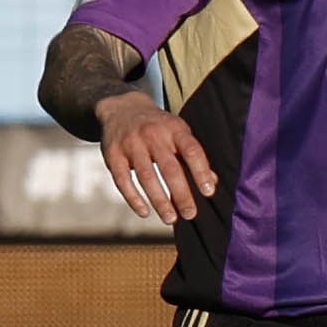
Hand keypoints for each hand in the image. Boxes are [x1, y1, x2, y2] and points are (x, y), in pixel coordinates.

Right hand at [98, 93, 216, 225]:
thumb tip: (213, 182)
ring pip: (147, 177)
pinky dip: (134, 198)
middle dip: (181, 194)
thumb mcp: (178, 133)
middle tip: (190, 214)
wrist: (121, 108)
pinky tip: (144, 212)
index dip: (201, 171)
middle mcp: (153, 134)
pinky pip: (123, 180)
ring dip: (159, 201)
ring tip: (170, 219)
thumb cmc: (158, 127)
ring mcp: (131, 144)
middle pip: (169, 168)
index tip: (208, 192)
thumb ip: (193, 157)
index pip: (191, 151)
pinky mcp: (113, 154)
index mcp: (174, 129)